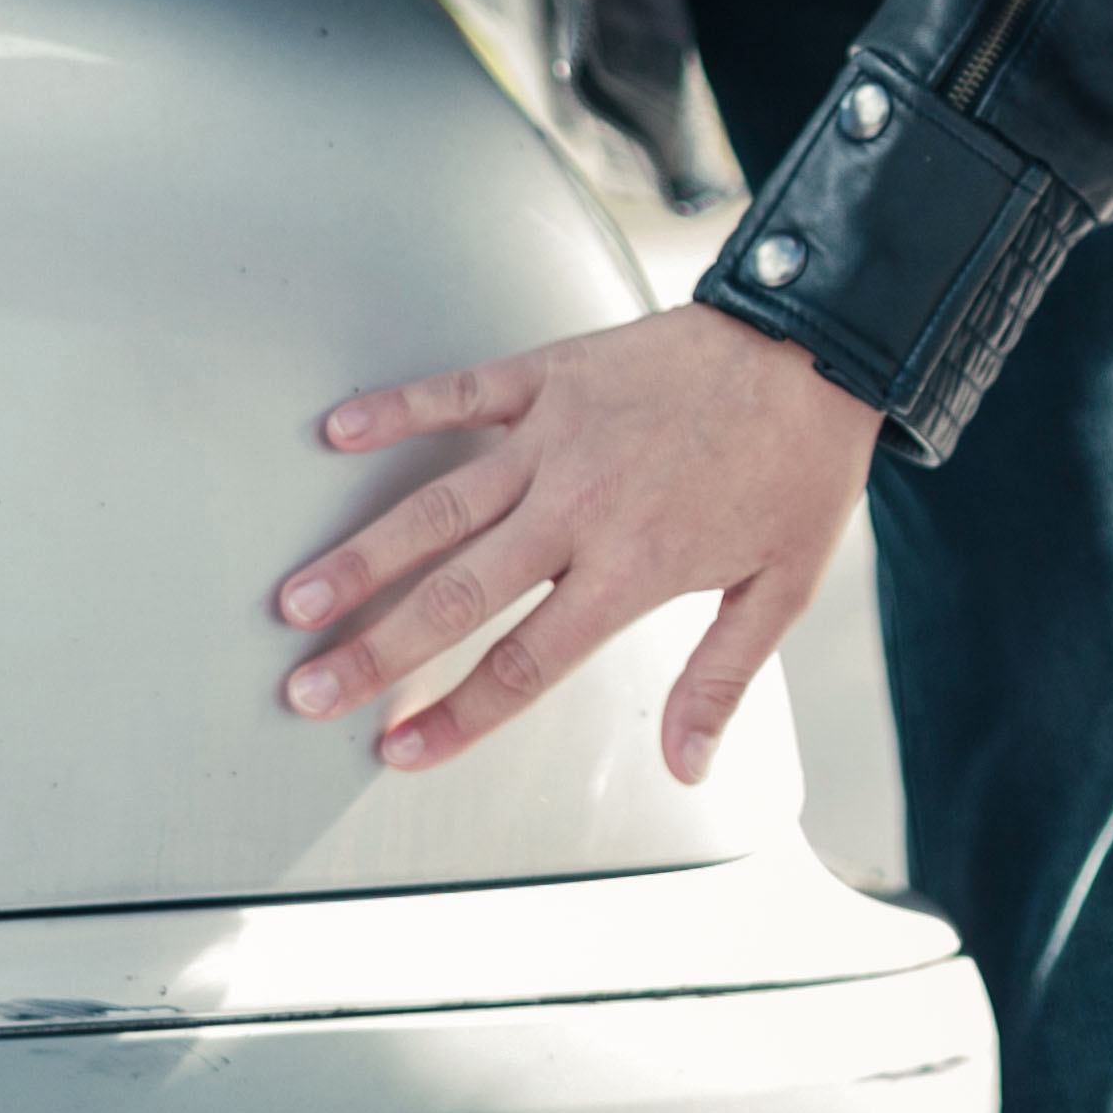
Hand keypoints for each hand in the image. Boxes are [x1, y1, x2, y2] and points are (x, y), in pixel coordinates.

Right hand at [276, 305, 882, 778]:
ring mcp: (556, 437)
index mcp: (631, 568)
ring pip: (437, 505)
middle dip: (375, 651)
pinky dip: (397, 410)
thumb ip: (721, 679)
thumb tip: (688, 766)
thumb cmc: (798, 466)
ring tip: (295, 598)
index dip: (457, 714)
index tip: (399, 749)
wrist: (817, 346)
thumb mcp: (781, 587)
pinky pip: (459, 393)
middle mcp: (579, 507)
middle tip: (306, 689)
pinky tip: (337, 433)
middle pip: (457, 594)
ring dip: (361, 553)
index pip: (524, 662)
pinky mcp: (551, 374)